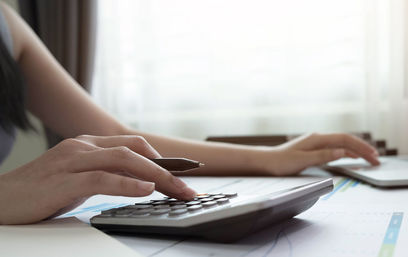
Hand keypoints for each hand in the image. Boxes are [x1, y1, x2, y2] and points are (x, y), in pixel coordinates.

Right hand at [0, 135, 195, 224]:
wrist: (0, 201)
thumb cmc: (42, 191)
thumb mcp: (81, 179)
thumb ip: (108, 175)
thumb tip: (143, 182)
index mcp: (90, 144)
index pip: (135, 145)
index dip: (164, 158)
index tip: (186, 173)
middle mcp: (83, 146)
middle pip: (136, 151)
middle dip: (167, 170)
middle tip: (188, 188)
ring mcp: (72, 161)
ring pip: (124, 160)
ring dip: (156, 176)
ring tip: (177, 190)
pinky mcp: (62, 180)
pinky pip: (101, 178)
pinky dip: (127, 183)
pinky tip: (145, 190)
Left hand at [264, 133, 379, 175]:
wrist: (266, 161)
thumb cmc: (281, 162)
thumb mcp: (302, 160)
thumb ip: (323, 155)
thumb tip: (342, 152)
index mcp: (317, 139)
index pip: (345, 140)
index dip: (361, 147)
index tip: (373, 155)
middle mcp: (318, 138)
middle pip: (346, 141)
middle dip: (363, 149)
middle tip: (377, 159)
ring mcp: (317, 143)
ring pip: (342, 145)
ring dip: (357, 151)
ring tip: (370, 158)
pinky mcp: (314, 149)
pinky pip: (335, 149)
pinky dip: (347, 153)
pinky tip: (353, 157)